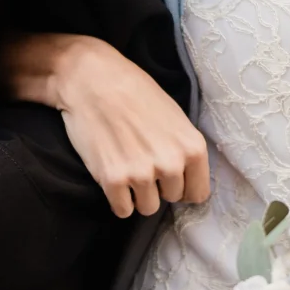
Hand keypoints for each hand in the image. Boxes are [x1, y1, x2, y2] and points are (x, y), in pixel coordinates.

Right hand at [1, 32, 207, 217]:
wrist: (91, 79)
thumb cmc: (134, 91)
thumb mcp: (174, 115)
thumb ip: (184, 149)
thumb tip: (188, 180)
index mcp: (192, 148)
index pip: (198, 193)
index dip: (183, 186)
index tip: (169, 177)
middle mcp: (171, 164)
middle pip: (171, 199)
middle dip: (158, 186)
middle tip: (141, 160)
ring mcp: (141, 174)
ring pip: (147, 208)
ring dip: (137, 194)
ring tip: (126, 166)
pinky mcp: (112, 180)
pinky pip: (122, 210)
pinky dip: (117, 199)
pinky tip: (112, 175)